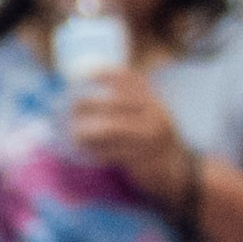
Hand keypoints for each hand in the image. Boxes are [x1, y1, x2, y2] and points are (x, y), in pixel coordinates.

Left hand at [64, 64, 186, 198]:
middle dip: (87, 103)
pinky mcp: (141, 158)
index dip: (103, 73)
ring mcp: (149, 137)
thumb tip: (85, 88)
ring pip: (111, 128)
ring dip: (86, 130)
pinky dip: (93, 151)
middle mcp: (154, 114)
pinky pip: (111, 152)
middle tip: (67, 108)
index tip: (80, 74)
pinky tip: (82, 151)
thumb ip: (127, 102)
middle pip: (115, 102)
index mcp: (153, 101)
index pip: (128, 79)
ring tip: (72, 133)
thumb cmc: (151, 138)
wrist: (175, 168)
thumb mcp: (147, 114)